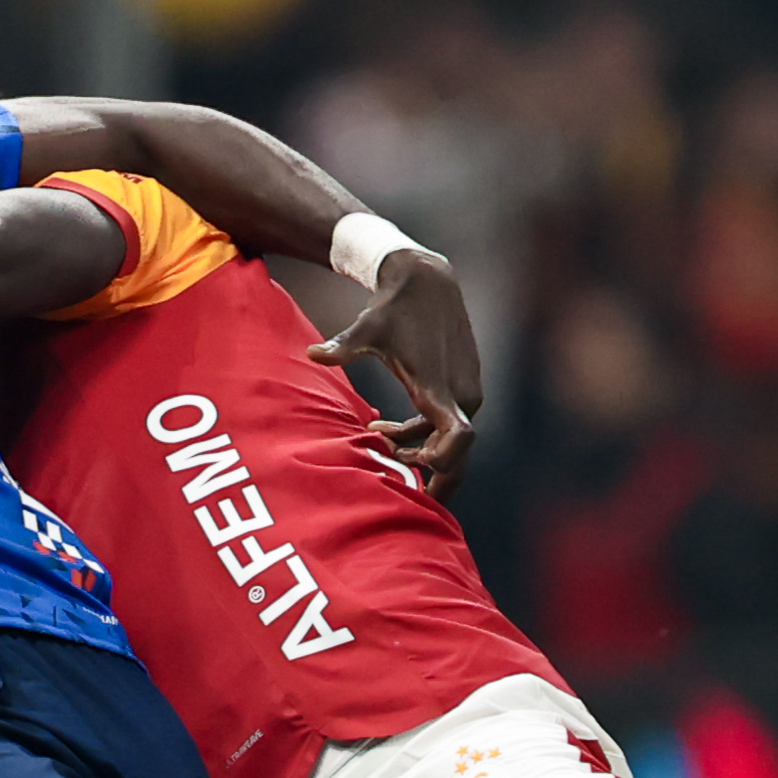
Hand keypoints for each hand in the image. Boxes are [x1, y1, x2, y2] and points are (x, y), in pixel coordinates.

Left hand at [309, 246, 482, 496]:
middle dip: (431, 476)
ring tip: (378, 441)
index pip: (459, 439)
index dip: (444, 464)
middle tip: (403, 497)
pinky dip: (421, 436)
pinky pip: (447, 425)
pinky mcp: (462, 386)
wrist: (426, 280)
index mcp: (439, 388)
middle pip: (457, 453)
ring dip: (417, 450)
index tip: (418, 474)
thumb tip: (312, 354)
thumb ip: (342, 347)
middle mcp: (461, 394)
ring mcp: (465, 391)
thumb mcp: (366, 329)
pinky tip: (386, 429)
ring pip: (449, 440)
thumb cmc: (393, 308)